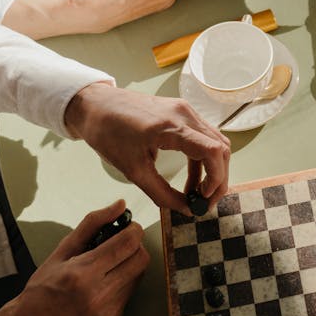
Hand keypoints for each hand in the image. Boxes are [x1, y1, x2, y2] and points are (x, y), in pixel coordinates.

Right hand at [0, 200, 148, 315]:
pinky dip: (122, 285)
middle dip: (136, 246)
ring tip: (108, 267)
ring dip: (129, 266)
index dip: (134, 230)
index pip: (128, 244)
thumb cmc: (43, 288)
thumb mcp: (61, 251)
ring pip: (138, 277)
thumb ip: (93, 224)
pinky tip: (103, 286)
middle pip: (141, 260)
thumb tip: (120, 205)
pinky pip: (130, 295)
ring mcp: (107, 312)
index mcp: (81, 273)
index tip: (129, 227)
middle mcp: (97, 295)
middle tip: (122, 244)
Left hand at [64, 83, 230, 212]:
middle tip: (205, 202)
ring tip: (196, 192)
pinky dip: (203, 158)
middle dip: (218, 179)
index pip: (213, 151)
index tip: (203, 199)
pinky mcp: (181, 111)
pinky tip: (191, 176)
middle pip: (220, 148)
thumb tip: (186, 209)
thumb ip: (162, 193)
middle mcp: (184, 114)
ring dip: (212, 169)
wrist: (95, 105)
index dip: (216, 179)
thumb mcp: (133, 170)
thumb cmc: (108, 133)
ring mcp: (184, 110)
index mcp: (171, 127)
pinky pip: (203, 136)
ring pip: (215, 142)